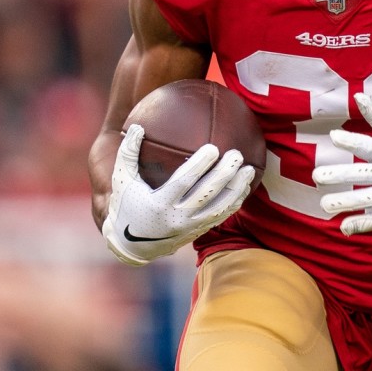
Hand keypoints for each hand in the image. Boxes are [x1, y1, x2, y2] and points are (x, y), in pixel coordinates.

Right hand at [101, 124, 254, 265]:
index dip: (200, 166)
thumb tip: (136, 126)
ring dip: (237, 188)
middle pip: (207, 194)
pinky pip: (222, 216)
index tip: (213, 148)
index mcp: (159, 204)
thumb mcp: (122, 180)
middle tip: (236, 154)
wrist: (130, 245)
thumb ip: (128, 153)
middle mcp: (177, 218)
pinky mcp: (199, 231)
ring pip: (220, 207)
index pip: (184, 183)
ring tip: (250, 169)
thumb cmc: (126, 204)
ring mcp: (190, 227)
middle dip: (224, 174)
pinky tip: (245, 185)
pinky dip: (235, 201)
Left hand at [313, 93, 371, 233]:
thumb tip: (357, 97)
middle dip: (340, 175)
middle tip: (317, 176)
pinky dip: (363, 224)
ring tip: (324, 204)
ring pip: (367, 199)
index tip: (333, 136)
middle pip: (363, 174)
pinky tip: (344, 226)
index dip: (351, 141)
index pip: (369, 145)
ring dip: (345, 202)